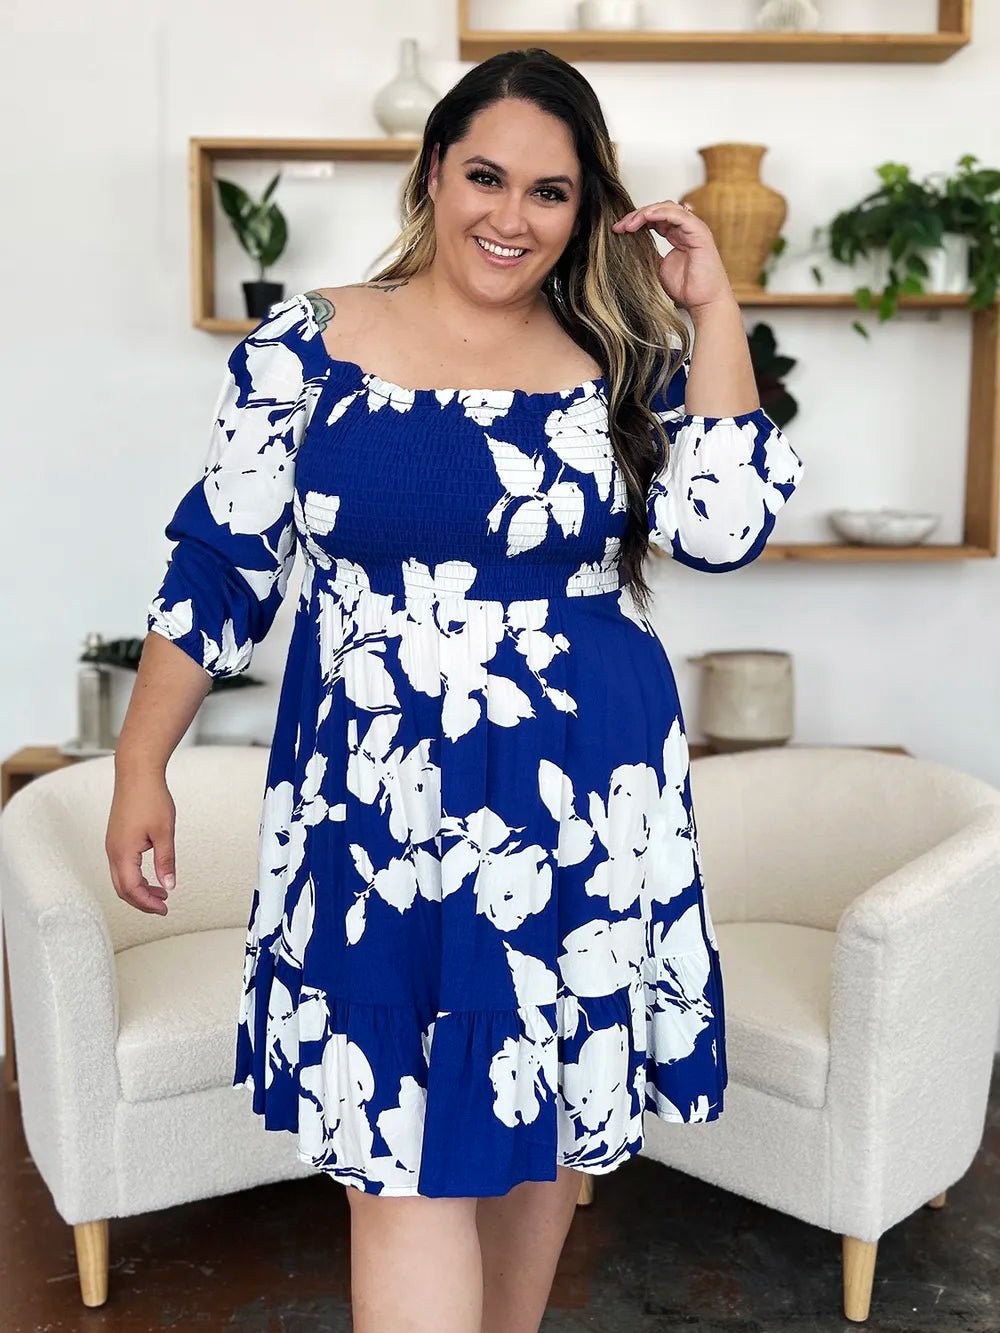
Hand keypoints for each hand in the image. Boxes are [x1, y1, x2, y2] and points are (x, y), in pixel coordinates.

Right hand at [105, 773, 176, 914]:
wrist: (136, 774)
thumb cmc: (150, 798)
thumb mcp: (165, 833)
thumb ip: (166, 861)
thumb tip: (169, 885)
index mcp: (123, 852)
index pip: (132, 889)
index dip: (148, 903)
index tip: (164, 908)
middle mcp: (112, 851)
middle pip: (122, 889)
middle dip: (142, 901)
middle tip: (162, 906)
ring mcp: (112, 845)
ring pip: (120, 878)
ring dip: (138, 889)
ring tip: (161, 892)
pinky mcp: (115, 839)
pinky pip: (121, 866)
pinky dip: (134, 877)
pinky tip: (151, 875)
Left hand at [611, 200, 732, 312]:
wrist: (704, 302)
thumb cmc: (687, 289)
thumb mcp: (659, 269)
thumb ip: (649, 255)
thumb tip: (630, 249)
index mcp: (676, 235)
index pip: (654, 218)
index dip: (636, 221)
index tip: (617, 230)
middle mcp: (685, 229)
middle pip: (659, 210)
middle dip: (637, 215)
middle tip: (619, 227)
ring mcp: (693, 229)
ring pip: (668, 208)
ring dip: (646, 213)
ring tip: (630, 224)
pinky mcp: (699, 233)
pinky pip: (679, 214)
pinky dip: (661, 213)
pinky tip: (646, 217)